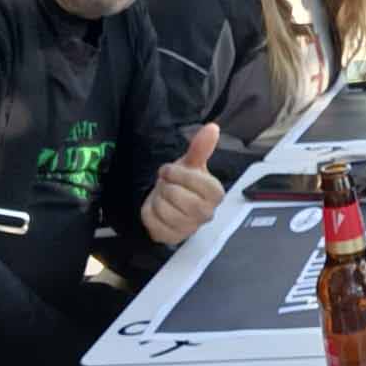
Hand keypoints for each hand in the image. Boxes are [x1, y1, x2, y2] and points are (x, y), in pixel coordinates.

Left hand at [142, 123, 222, 245]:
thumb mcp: (191, 163)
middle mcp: (206, 213)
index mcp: (215, 194)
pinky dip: (149, 212)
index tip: (172, 172)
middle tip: (168, 185)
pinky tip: (157, 210)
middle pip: (176, 194)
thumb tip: (212, 127)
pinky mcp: (172, 238)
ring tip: (164, 197)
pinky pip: (152, 221)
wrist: (172, 204)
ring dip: (157, 198)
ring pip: (163, 208)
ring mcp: (190, 228)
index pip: (193, 179)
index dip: (176, 172)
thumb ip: (201, 147)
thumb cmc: (185, 183)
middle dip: (166, 185)